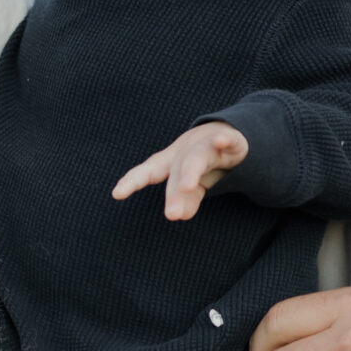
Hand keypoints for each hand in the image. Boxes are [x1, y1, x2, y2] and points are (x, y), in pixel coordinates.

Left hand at [113, 123, 249, 220]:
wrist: (231, 134)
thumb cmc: (204, 162)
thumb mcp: (193, 183)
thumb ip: (186, 199)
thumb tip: (177, 216)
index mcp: (172, 161)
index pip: (149, 171)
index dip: (133, 180)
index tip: (117, 194)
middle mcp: (187, 150)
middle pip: (177, 169)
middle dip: (174, 191)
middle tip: (172, 214)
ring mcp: (209, 144)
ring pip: (197, 156)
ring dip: (191, 170)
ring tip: (188, 186)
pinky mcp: (233, 142)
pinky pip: (229, 140)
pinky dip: (224, 140)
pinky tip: (221, 140)